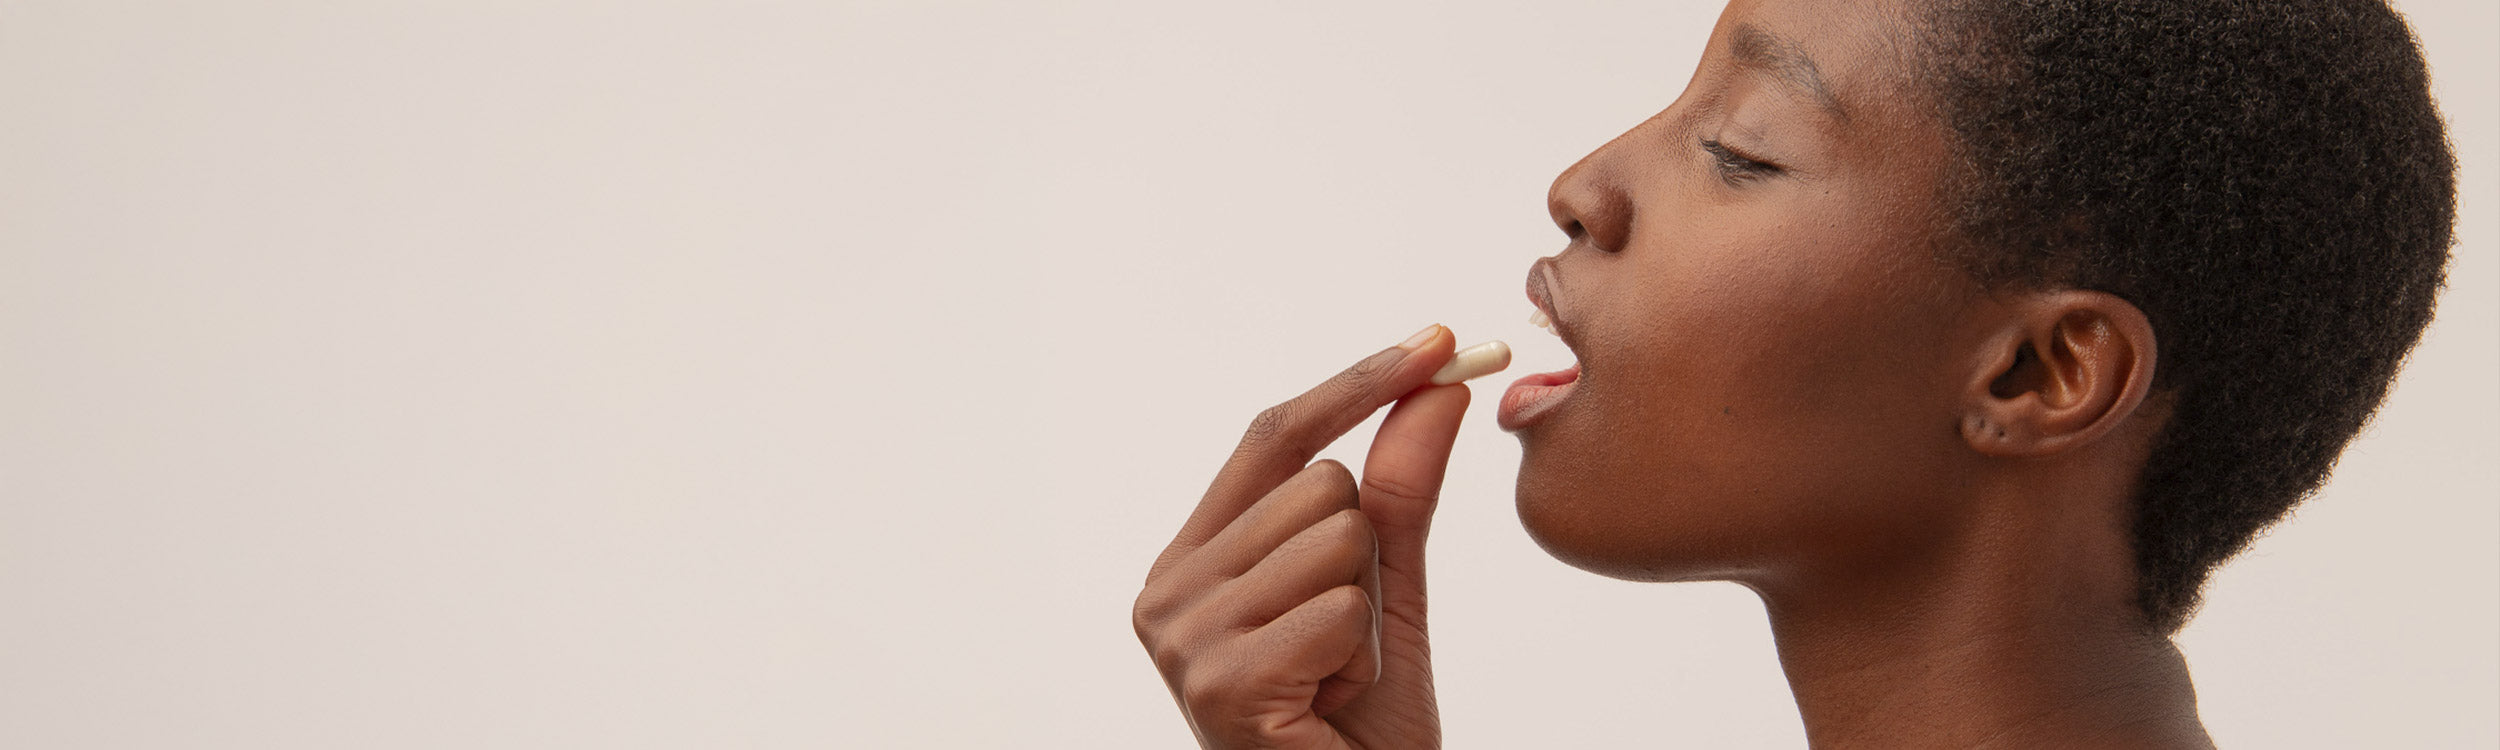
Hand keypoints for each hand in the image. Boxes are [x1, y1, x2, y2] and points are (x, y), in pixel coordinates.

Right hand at [1134, 325, 1468, 748]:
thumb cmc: (1357, 726)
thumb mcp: (1386, 593)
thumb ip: (1399, 492)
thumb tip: (1437, 387)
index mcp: (1191, 560)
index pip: (1272, 439)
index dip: (1355, 385)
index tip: (1434, 339)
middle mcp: (1167, 591)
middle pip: (1319, 486)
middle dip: (1368, 557)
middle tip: (1346, 643)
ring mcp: (1184, 638)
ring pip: (1337, 540)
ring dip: (1368, 614)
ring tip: (1336, 680)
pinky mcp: (1221, 684)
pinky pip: (1340, 608)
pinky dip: (1362, 659)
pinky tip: (1329, 707)